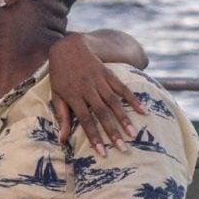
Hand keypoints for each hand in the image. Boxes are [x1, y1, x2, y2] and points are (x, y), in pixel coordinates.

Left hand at [49, 33, 146, 154]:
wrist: (68, 47)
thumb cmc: (60, 75)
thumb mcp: (56, 95)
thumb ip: (62, 116)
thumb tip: (61, 140)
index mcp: (73, 95)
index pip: (85, 120)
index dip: (94, 136)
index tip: (102, 151)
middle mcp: (87, 88)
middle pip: (102, 113)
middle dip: (112, 131)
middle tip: (122, 148)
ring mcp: (99, 80)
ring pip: (113, 102)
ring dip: (124, 118)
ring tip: (132, 133)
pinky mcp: (108, 73)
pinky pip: (122, 87)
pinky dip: (132, 98)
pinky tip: (143, 110)